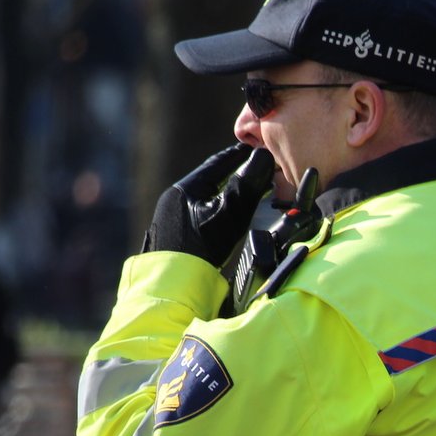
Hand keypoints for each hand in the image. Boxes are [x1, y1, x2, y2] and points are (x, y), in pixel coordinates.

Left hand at [145, 144, 275, 265]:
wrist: (174, 285)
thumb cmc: (199, 249)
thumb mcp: (228, 215)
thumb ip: (247, 185)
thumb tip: (263, 156)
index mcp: (186, 188)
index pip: (217, 163)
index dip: (239, 155)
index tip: (257, 150)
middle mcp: (175, 198)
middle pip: (210, 177)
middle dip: (233, 172)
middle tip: (254, 168)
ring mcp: (172, 216)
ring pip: (205, 194)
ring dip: (225, 190)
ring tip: (244, 189)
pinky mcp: (174, 233)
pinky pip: (200, 210)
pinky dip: (216, 206)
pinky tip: (224, 215)